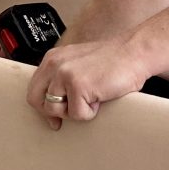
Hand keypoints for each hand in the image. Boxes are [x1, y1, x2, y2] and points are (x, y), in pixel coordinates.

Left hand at [26, 38, 143, 128]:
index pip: (34, 88)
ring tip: (92, 98)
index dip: (42, 106)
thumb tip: (51, 107)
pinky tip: (100, 97)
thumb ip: (62, 78)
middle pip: (36, 100)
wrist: (134, 53)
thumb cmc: (112, 61)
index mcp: (52, 58)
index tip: (53, 117)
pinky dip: (91, 112)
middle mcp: (54, 64)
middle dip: (54, 111)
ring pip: (55, 110)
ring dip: (76, 110)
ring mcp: (65, 74)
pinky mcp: (78, 85)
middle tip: (73, 112)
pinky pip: (77, 114)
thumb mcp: (78, 64)